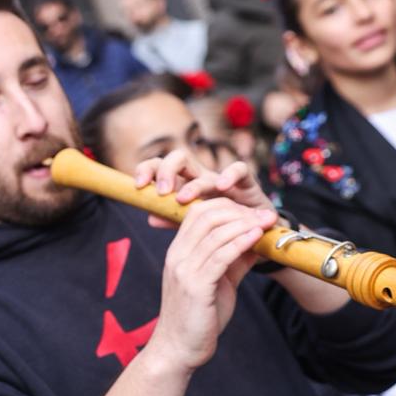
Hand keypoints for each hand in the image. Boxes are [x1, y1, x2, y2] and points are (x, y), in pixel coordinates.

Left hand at [130, 153, 274, 217]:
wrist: (257, 237)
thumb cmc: (222, 230)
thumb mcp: (195, 227)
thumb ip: (174, 220)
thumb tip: (149, 218)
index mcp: (183, 187)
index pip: (160, 168)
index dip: (147, 171)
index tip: (138, 186)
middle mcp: (201, 179)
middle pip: (178, 159)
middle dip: (166, 171)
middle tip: (161, 193)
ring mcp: (222, 180)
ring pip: (204, 168)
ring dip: (193, 184)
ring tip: (184, 199)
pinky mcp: (247, 184)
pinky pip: (240, 170)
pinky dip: (231, 175)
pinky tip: (223, 186)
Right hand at [142, 193, 274, 372]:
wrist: (178, 349)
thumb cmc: (198, 318)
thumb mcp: (218, 283)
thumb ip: (234, 261)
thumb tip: (256, 242)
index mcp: (178, 252)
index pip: (199, 212)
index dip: (228, 206)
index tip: (254, 213)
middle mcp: (177, 256)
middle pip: (207, 215)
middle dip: (240, 211)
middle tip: (266, 215)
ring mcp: (184, 270)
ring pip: (215, 232)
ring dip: (246, 224)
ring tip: (268, 222)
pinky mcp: (195, 287)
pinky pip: (220, 256)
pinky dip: (241, 242)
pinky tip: (257, 237)